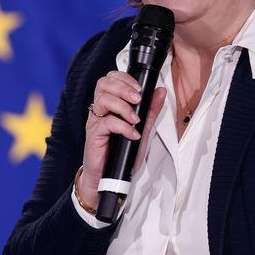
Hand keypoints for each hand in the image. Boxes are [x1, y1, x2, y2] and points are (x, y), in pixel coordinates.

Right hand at [78, 70, 165, 208]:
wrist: (109, 177)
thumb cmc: (123, 152)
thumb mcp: (142, 129)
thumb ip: (150, 110)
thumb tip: (160, 90)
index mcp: (110, 104)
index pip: (110, 79)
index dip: (124, 78)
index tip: (140, 89)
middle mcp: (100, 110)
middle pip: (103, 84)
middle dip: (124, 87)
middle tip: (138, 99)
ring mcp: (95, 121)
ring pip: (103, 100)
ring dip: (124, 106)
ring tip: (136, 119)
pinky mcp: (94, 135)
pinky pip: (107, 123)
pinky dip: (123, 126)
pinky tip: (132, 134)